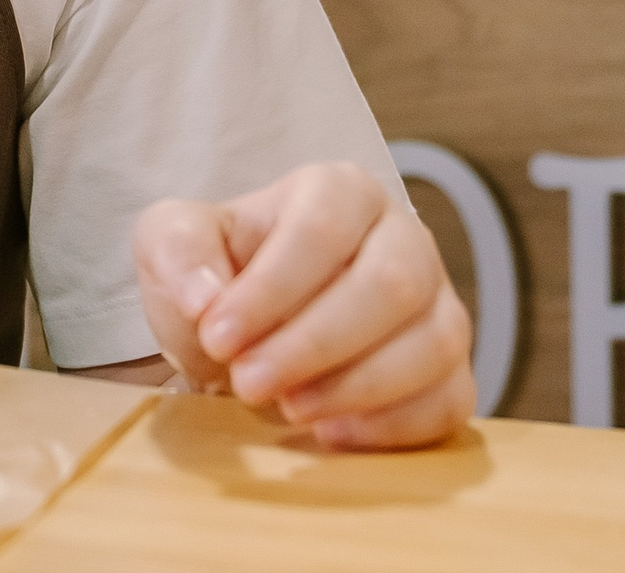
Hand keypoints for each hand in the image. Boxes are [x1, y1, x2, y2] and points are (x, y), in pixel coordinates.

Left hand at [133, 162, 473, 449]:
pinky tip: (331, 434)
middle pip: (389, 286)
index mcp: (340, 191)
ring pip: (432, 344)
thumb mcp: (173, 241)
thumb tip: (205, 297)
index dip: (271, 288)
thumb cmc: (218, 272)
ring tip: (287, 411)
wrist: (246, 330)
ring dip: (356, 387)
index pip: (322, 229)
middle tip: (248, 382)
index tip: (216, 335)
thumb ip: (178, 250)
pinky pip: (451, 400)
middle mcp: (404, 240)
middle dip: (314, 344)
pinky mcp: (452, 372)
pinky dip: (395, 425)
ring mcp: (439, 306)